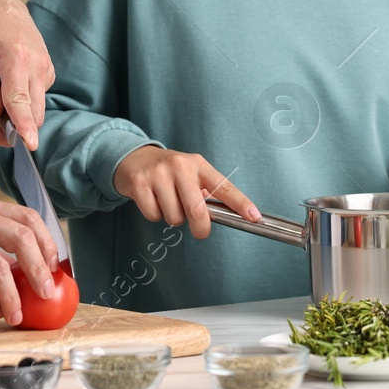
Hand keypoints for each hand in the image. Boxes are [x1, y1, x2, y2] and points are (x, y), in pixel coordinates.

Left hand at [0, 0, 54, 149]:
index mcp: (16, 58)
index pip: (21, 100)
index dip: (24, 125)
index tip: (30, 144)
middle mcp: (38, 65)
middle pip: (32, 112)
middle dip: (8, 123)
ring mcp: (47, 69)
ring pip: (34, 109)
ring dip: (10, 110)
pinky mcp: (48, 73)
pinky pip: (35, 99)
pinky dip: (18, 101)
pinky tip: (2, 83)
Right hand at [111, 146, 259, 238]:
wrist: (134, 158)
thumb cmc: (169, 172)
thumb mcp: (190, 174)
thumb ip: (204, 192)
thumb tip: (220, 216)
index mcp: (198, 165)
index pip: (223, 187)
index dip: (240, 203)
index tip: (254, 216)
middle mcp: (180, 166)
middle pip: (197, 210)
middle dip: (200, 227)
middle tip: (199, 230)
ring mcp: (159, 174)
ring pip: (174, 217)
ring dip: (173, 218)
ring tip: (167, 202)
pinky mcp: (140, 183)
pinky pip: (154, 215)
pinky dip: (154, 214)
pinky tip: (153, 200)